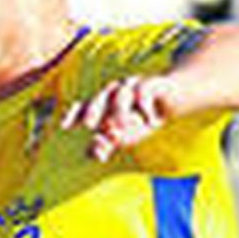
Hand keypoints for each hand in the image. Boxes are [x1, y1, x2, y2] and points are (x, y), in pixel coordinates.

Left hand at [61, 76, 178, 160]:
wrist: (175, 98)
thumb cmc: (144, 117)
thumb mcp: (127, 134)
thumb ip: (110, 143)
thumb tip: (95, 153)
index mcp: (106, 103)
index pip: (85, 105)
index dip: (74, 113)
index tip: (64, 125)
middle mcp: (116, 92)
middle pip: (100, 97)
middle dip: (93, 110)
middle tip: (90, 125)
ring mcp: (133, 85)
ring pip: (121, 94)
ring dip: (119, 112)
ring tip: (121, 128)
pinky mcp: (153, 83)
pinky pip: (144, 90)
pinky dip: (145, 105)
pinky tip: (150, 121)